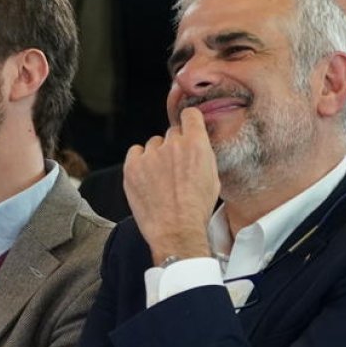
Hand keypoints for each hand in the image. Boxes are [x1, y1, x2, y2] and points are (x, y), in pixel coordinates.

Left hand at [123, 107, 219, 263]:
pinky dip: (139, 162)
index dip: (189, 122)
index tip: (186, 128)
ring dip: (156, 156)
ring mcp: (150, 155)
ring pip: (153, 144)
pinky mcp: (132, 167)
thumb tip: (198, 146)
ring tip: (160, 179)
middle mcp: (173, 145)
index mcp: (196, 145)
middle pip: (171, 133)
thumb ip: (203, 156)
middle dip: (173, 147)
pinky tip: (146, 178)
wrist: (176, 231)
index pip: (190, 115)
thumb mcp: (213, 179)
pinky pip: (135, 152)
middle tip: (174, 169)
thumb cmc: (196, 210)